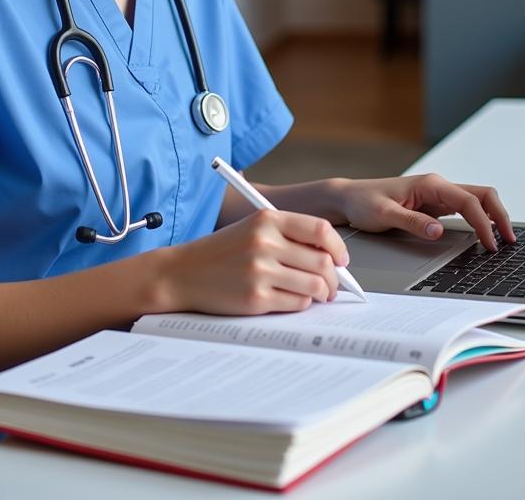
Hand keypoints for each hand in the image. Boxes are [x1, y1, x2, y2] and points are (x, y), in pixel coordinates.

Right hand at [157, 209, 348, 315]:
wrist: (182, 273)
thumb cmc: (222, 252)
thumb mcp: (252, 229)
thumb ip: (288, 236)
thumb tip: (331, 258)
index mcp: (267, 219)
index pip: (320, 229)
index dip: (337, 247)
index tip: (342, 259)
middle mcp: (265, 242)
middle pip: (322, 262)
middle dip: (334, 278)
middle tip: (333, 285)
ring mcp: (260, 271)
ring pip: (314, 285)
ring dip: (321, 293)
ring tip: (317, 295)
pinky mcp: (255, 298)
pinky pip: (296, 303)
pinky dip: (301, 304)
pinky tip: (291, 299)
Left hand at [334, 174, 515, 250]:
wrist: (349, 199)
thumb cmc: (364, 202)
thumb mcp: (385, 214)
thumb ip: (412, 222)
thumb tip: (438, 231)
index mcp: (430, 184)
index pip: (468, 202)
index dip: (483, 223)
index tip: (490, 244)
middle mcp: (438, 187)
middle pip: (482, 195)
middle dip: (499, 215)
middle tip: (510, 240)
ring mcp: (438, 196)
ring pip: (476, 201)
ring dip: (492, 217)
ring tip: (502, 239)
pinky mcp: (435, 206)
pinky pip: (465, 210)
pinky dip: (479, 220)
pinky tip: (484, 235)